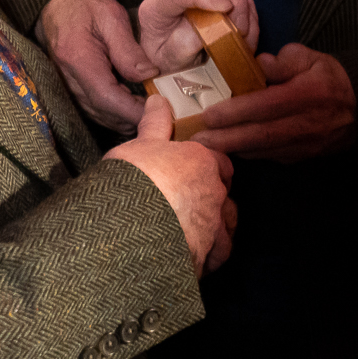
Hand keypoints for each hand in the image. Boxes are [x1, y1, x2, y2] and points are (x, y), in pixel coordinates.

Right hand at [36, 0, 155, 134]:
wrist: (56, 4)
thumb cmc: (84, 5)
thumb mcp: (112, 17)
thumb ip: (128, 49)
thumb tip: (148, 74)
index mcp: (79, 59)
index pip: (106, 97)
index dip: (131, 110)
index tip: (154, 109)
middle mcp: (69, 78)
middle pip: (102, 111)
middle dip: (130, 118)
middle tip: (158, 110)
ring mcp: (66, 85)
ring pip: (96, 114)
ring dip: (122, 118)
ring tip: (147, 107)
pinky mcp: (70, 87)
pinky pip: (91, 108)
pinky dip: (111, 112)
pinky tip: (129, 104)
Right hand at [105, 94, 236, 275]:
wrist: (132, 227)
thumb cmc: (136, 179)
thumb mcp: (140, 144)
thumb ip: (154, 124)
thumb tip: (158, 101)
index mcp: (203, 163)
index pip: (219, 161)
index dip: (209, 166)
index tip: (196, 170)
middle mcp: (215, 195)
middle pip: (225, 195)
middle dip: (214, 198)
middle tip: (192, 202)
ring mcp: (214, 228)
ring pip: (226, 228)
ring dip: (216, 229)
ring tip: (197, 231)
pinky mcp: (206, 257)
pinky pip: (215, 256)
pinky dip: (208, 256)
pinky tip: (195, 257)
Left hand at [137, 0, 259, 72]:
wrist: (167, 63)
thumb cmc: (165, 62)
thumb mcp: (169, 60)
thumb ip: (185, 44)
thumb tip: (213, 30)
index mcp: (158, 6)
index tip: (226, 8)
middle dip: (233, 4)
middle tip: (239, 33)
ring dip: (243, 14)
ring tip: (243, 41)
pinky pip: (240, 0)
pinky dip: (249, 19)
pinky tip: (244, 38)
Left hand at [191, 44, 355, 162]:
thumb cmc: (331, 79)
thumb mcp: (311, 58)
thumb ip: (284, 60)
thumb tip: (258, 64)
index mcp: (305, 95)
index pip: (264, 106)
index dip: (235, 113)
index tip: (209, 115)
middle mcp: (304, 124)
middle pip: (259, 135)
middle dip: (225, 139)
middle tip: (197, 140)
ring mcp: (304, 145)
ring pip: (263, 151)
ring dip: (233, 150)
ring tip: (206, 147)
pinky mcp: (303, 156)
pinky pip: (271, 156)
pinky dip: (249, 153)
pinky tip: (231, 149)